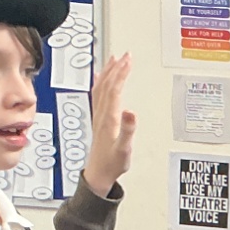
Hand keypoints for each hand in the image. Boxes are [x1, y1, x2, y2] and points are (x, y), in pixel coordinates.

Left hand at [82, 52, 136, 194]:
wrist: (99, 174)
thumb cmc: (112, 163)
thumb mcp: (124, 149)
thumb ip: (128, 130)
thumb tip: (131, 112)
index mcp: (109, 118)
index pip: (114, 89)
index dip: (122, 73)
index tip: (129, 60)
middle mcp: (102, 114)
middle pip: (108, 85)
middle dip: (117, 68)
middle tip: (126, 55)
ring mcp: (99, 115)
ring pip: (102, 87)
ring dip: (109, 72)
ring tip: (115, 60)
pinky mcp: (100, 119)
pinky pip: (98, 95)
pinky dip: (100, 82)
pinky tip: (101, 77)